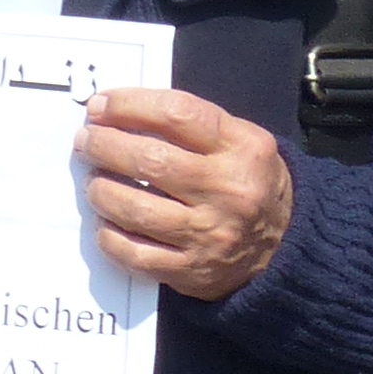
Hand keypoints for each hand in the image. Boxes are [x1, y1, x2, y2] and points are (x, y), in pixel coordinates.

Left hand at [77, 87, 292, 298]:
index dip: (129, 105)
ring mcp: (209, 233)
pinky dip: (108, 234)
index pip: (178, 114)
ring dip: (100, 190)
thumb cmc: (249, 182)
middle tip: (87, 141)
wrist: (285, 243)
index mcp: (244, 149)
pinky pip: (131, 252)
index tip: (101, 105)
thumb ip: (190, 125)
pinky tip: (107, 221)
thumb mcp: (242, 141)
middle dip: (103, 145)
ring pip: (133, 208)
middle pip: (149, 160)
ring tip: (96, 181)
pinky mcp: (190, 269)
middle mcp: (229, 190)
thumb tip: (117, 112)